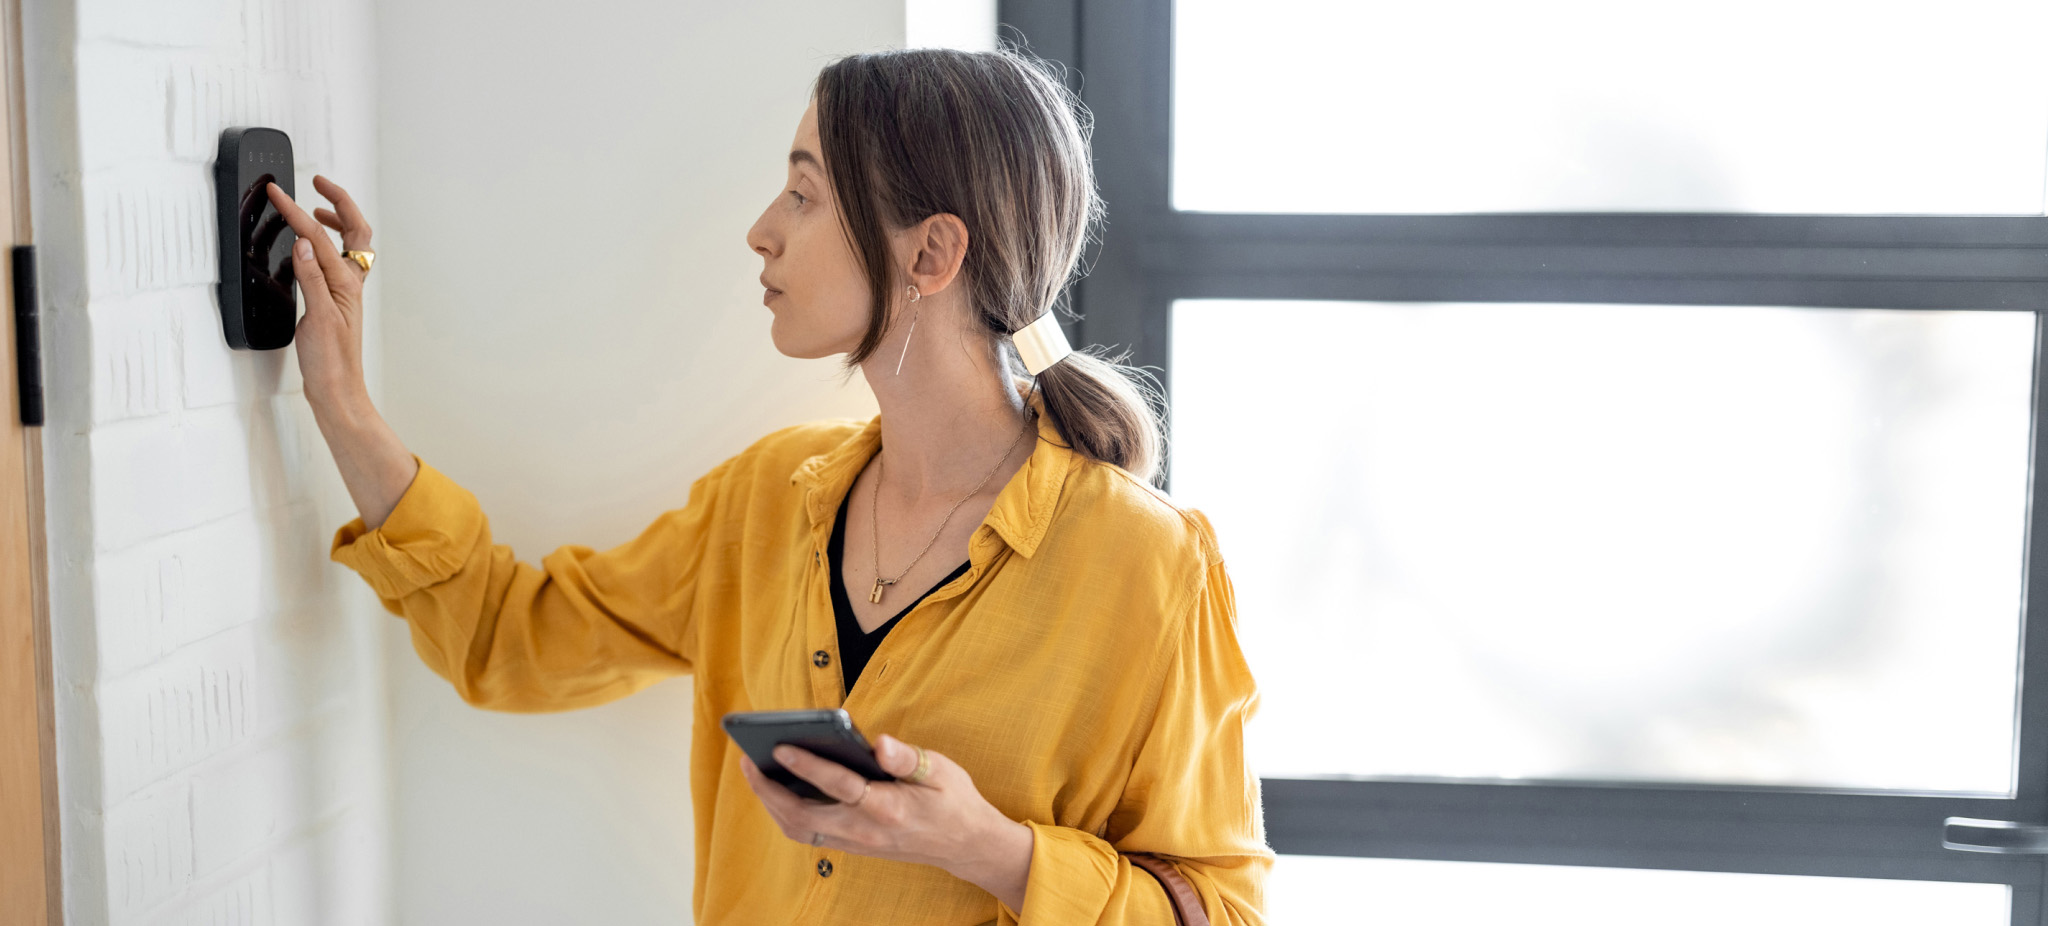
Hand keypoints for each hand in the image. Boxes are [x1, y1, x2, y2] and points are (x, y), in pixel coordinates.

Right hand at [262, 175, 373, 410]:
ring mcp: (344, 292)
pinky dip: (327, 244)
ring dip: (338, 221)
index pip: (320, 237)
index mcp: (346, 283)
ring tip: (318, 209)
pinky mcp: (335, 302)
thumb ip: (311, 278)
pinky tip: (312, 249)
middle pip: (355, 231)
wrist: (336, 390)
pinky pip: (337, 262)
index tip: (278, 192)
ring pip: (350, 245)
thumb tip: (305, 242)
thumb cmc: (330, 361)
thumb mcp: (318, 317)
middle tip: (318, 182)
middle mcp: (350, 283)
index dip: (297, 211)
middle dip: (339, 202)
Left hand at [738, 733, 1033, 908]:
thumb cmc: (953, 801)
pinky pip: (809, 833)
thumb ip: (908, 758)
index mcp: (889, 808)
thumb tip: (880, 744)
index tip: (780, 747)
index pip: (840, 786)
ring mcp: (858, 843)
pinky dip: (786, 813)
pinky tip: (778, 789)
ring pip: (800, 829)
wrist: (966, 845)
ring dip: (771, 803)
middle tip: (747, 759)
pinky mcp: (853, 846)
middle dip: (769, 790)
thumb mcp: (942, 771)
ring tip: (755, 772)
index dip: (807, 766)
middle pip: (803, 816)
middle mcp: (867, 831)